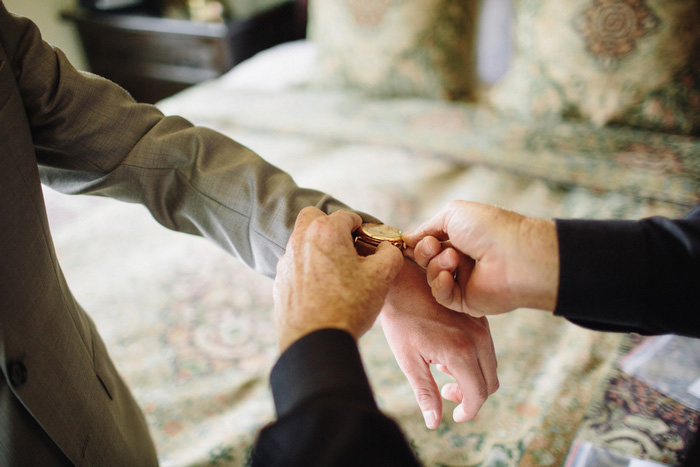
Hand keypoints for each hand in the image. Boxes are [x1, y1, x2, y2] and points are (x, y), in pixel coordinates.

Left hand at [274, 207, 403, 351]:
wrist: (316, 342)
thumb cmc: (349, 306)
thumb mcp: (382, 277)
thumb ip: (390, 253)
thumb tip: (386, 248)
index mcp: (326, 231)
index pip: (348, 216)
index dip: (363, 229)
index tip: (370, 246)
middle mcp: (300, 240)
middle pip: (314, 217)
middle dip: (332, 227)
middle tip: (348, 249)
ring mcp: (286, 262)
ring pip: (302, 241)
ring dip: (319, 248)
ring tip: (337, 273)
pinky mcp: (279, 282)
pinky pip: (295, 266)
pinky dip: (308, 269)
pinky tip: (323, 291)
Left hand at [380, 260, 498, 428]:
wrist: (401, 278)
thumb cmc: (400, 320)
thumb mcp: (408, 359)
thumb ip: (425, 392)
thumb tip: (435, 423)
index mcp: (461, 352)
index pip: (478, 395)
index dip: (468, 411)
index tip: (455, 416)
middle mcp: (478, 338)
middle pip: (490, 383)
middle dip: (471, 396)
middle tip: (446, 392)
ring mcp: (482, 325)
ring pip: (490, 365)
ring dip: (473, 377)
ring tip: (441, 369)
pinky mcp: (480, 316)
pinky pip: (486, 347)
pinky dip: (474, 359)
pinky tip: (447, 351)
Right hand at [402, 200, 558, 316]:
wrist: (515, 255)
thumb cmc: (488, 228)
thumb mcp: (452, 214)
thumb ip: (426, 226)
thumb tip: (407, 237)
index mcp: (458, 237)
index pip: (427, 242)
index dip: (417, 242)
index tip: (407, 241)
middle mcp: (459, 258)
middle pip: (425, 260)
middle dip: (425, 252)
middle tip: (435, 247)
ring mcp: (463, 280)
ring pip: (431, 277)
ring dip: (436, 266)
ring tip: (453, 259)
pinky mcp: (466, 301)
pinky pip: (442, 296)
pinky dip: (440, 285)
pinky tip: (447, 276)